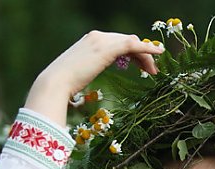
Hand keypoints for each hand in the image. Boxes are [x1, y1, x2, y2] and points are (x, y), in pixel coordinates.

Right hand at [25, 31, 164, 126]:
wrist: (56, 83)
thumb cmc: (65, 85)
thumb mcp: (81, 73)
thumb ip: (91, 70)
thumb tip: (91, 79)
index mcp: (90, 41)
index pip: (118, 42)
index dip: (133, 53)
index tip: (142, 67)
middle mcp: (97, 36)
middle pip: (128, 41)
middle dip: (142, 55)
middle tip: (152, 70)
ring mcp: (102, 40)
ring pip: (132, 43)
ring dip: (146, 55)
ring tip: (154, 71)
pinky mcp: (107, 48)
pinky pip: (133, 45)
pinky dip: (147, 48)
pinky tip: (158, 52)